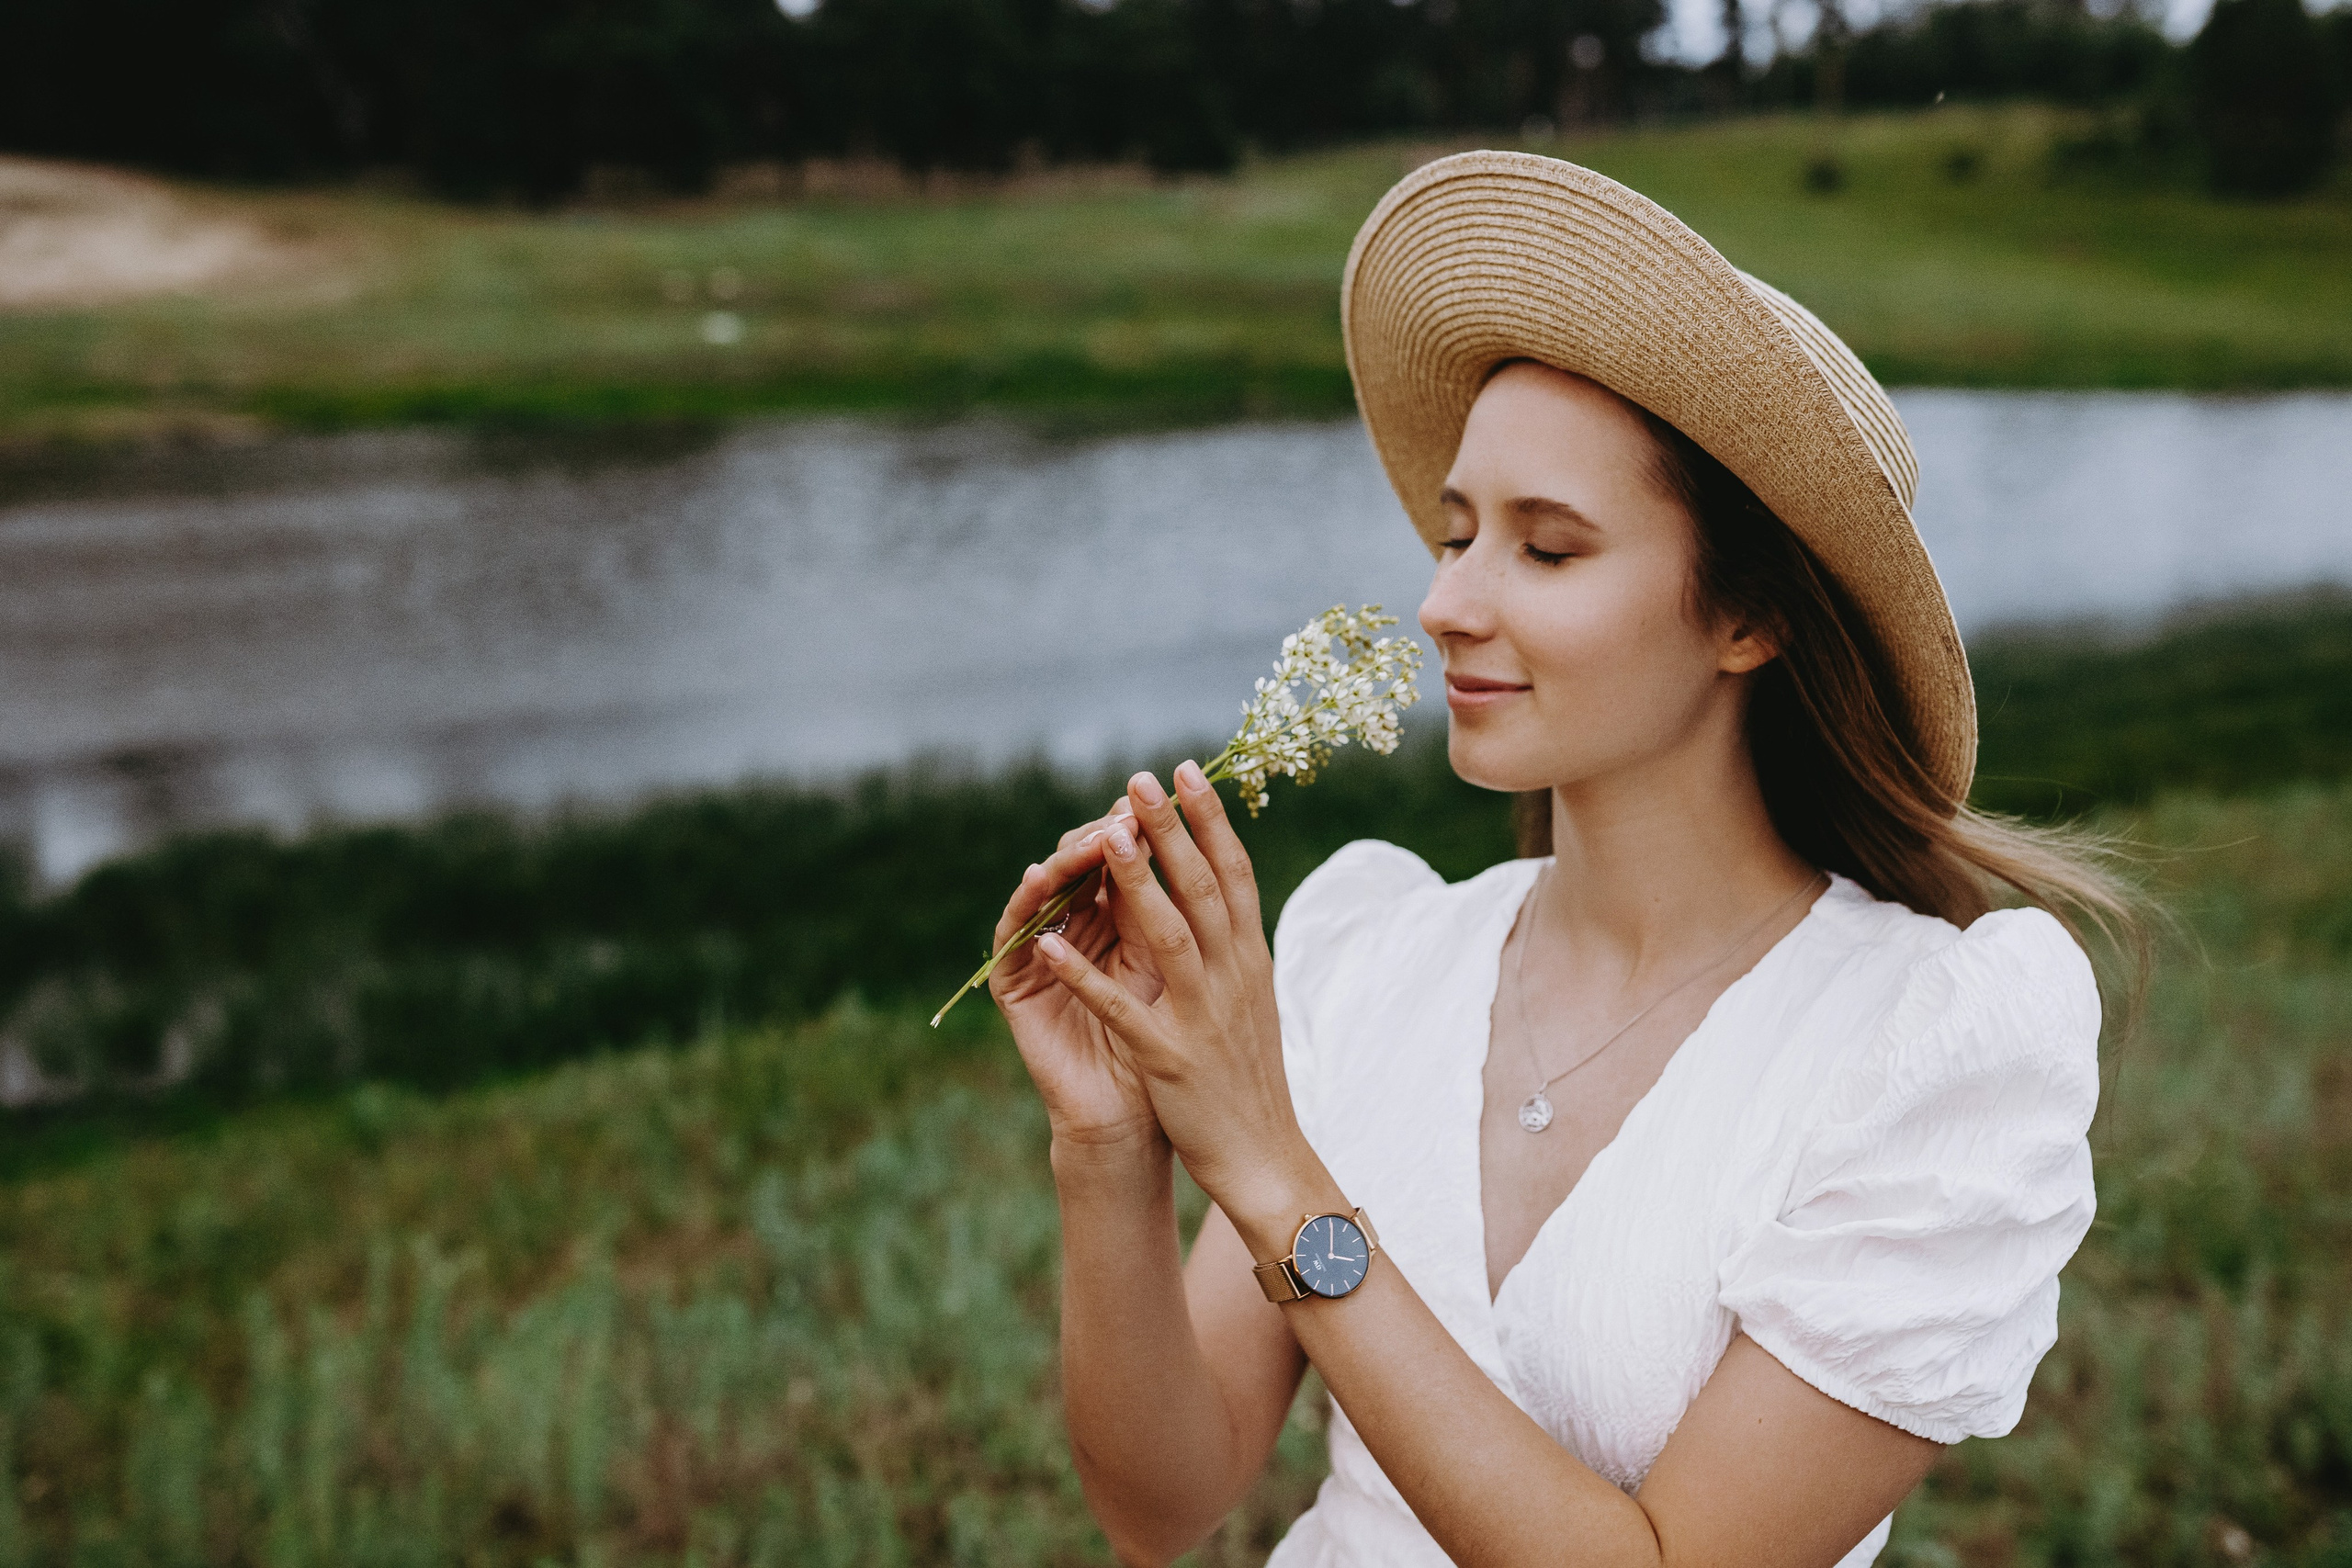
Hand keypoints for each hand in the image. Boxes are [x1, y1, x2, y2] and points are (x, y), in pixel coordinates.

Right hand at [990, 795, 1170, 1158]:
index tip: (1177, 794)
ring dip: (1070, 859)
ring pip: (1048, 889)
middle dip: (1110, 832)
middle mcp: (1076, 928)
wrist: (1135, 1123)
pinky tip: (1038, 882)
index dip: (1151, 827)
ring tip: (1092, 837)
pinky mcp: (1016, 988)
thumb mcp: (1184, 975)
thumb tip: (1211, 840)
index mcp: (1120, 921)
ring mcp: (1041, 955)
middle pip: (1084, 863)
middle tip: (1130, 806)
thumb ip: (1184, 917)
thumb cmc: (1170, 1051)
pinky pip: (1014, 941)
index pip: (1128, 857)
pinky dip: (1027, 911)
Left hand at [1032, 762, 1312, 1220]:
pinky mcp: (1169, 1058)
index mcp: (1251, 961)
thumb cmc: (1251, 1080)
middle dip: (1171, 828)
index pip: (1233, 874)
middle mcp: (1233, 978)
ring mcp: (1203, 1016)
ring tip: (1103, 834)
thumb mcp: (1252, 1003)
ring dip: (1136, 881)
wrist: (1267, 1159)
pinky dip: (1084, 973)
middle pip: (1202, 888)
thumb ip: (1235, 950)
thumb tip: (1222, 896)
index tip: (1184, 771)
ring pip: (1169, 933)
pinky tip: (1048, 943)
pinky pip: (1120, 1008)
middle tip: (1140, 777)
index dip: (1209, 820)